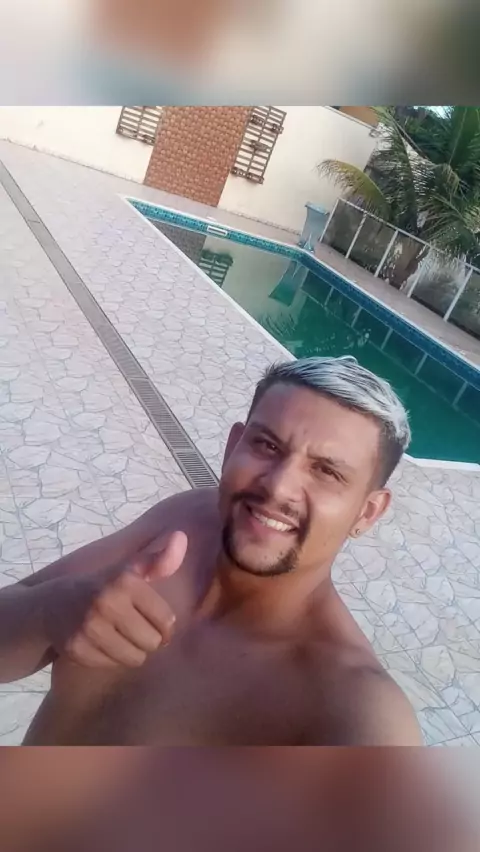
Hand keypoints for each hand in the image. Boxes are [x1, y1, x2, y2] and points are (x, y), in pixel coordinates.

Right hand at [64, 532, 187, 668]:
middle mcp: (106, 602)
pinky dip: (112, 658)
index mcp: (125, 581)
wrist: (52, 605)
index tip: (156, 622)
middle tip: (135, 630)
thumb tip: (181, 537)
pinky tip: (102, 643)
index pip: (166, 620)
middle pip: (152, 642)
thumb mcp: (130, 570)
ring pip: (135, 657)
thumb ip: (159, 560)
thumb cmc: (102, 586)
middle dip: (148, 639)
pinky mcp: (77, 649)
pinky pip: (113, 665)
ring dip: (133, 651)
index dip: (165, 626)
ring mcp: (90, 627)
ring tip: (121, 637)